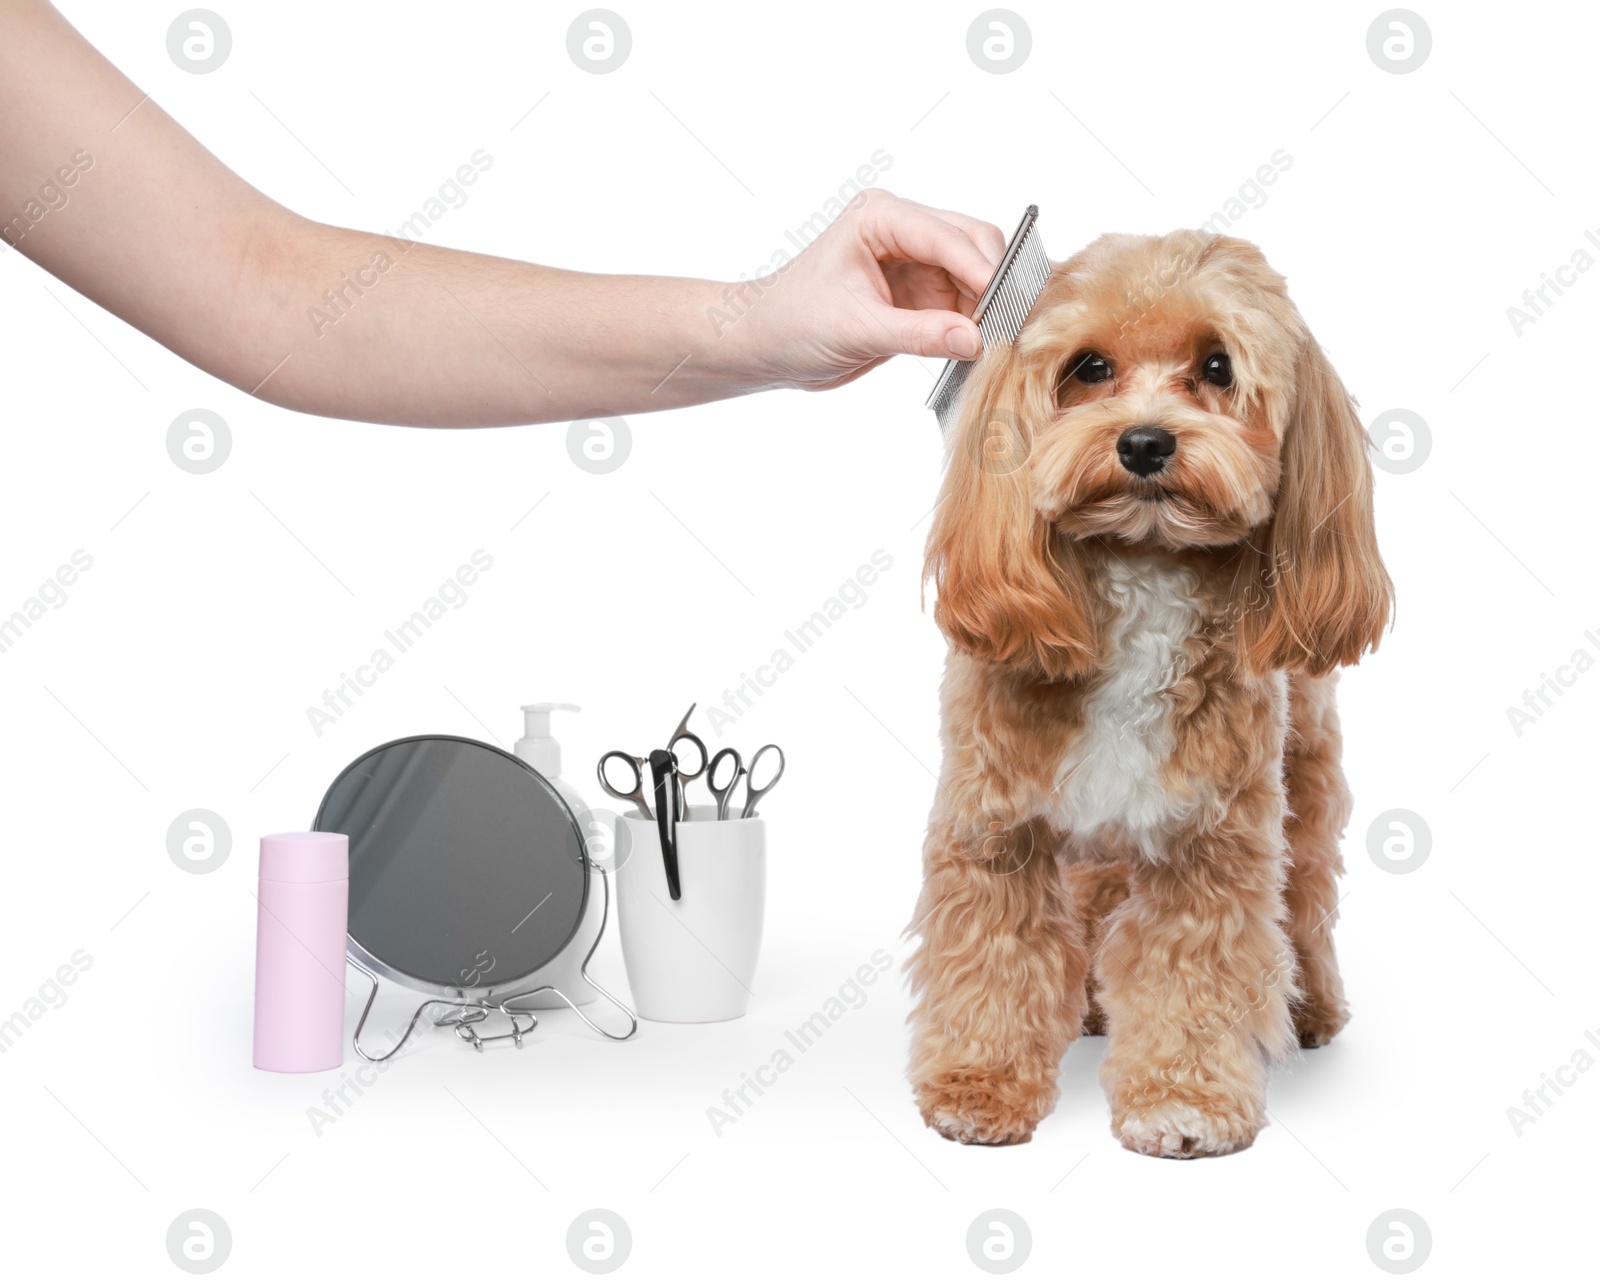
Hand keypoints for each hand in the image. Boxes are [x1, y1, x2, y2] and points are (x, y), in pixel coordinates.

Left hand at [734, 189, 1006, 391]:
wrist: (765, 346)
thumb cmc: (791, 323)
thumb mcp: (856, 330)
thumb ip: (918, 334)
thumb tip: (976, 339)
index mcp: (881, 217)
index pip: (947, 236)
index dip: (981, 270)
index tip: (1004, 307)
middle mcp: (902, 229)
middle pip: (974, 242)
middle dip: (993, 282)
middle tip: (1007, 326)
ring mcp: (914, 260)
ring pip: (975, 271)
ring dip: (988, 304)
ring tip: (994, 340)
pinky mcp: (920, 292)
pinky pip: (964, 300)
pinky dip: (976, 321)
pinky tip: (977, 344)